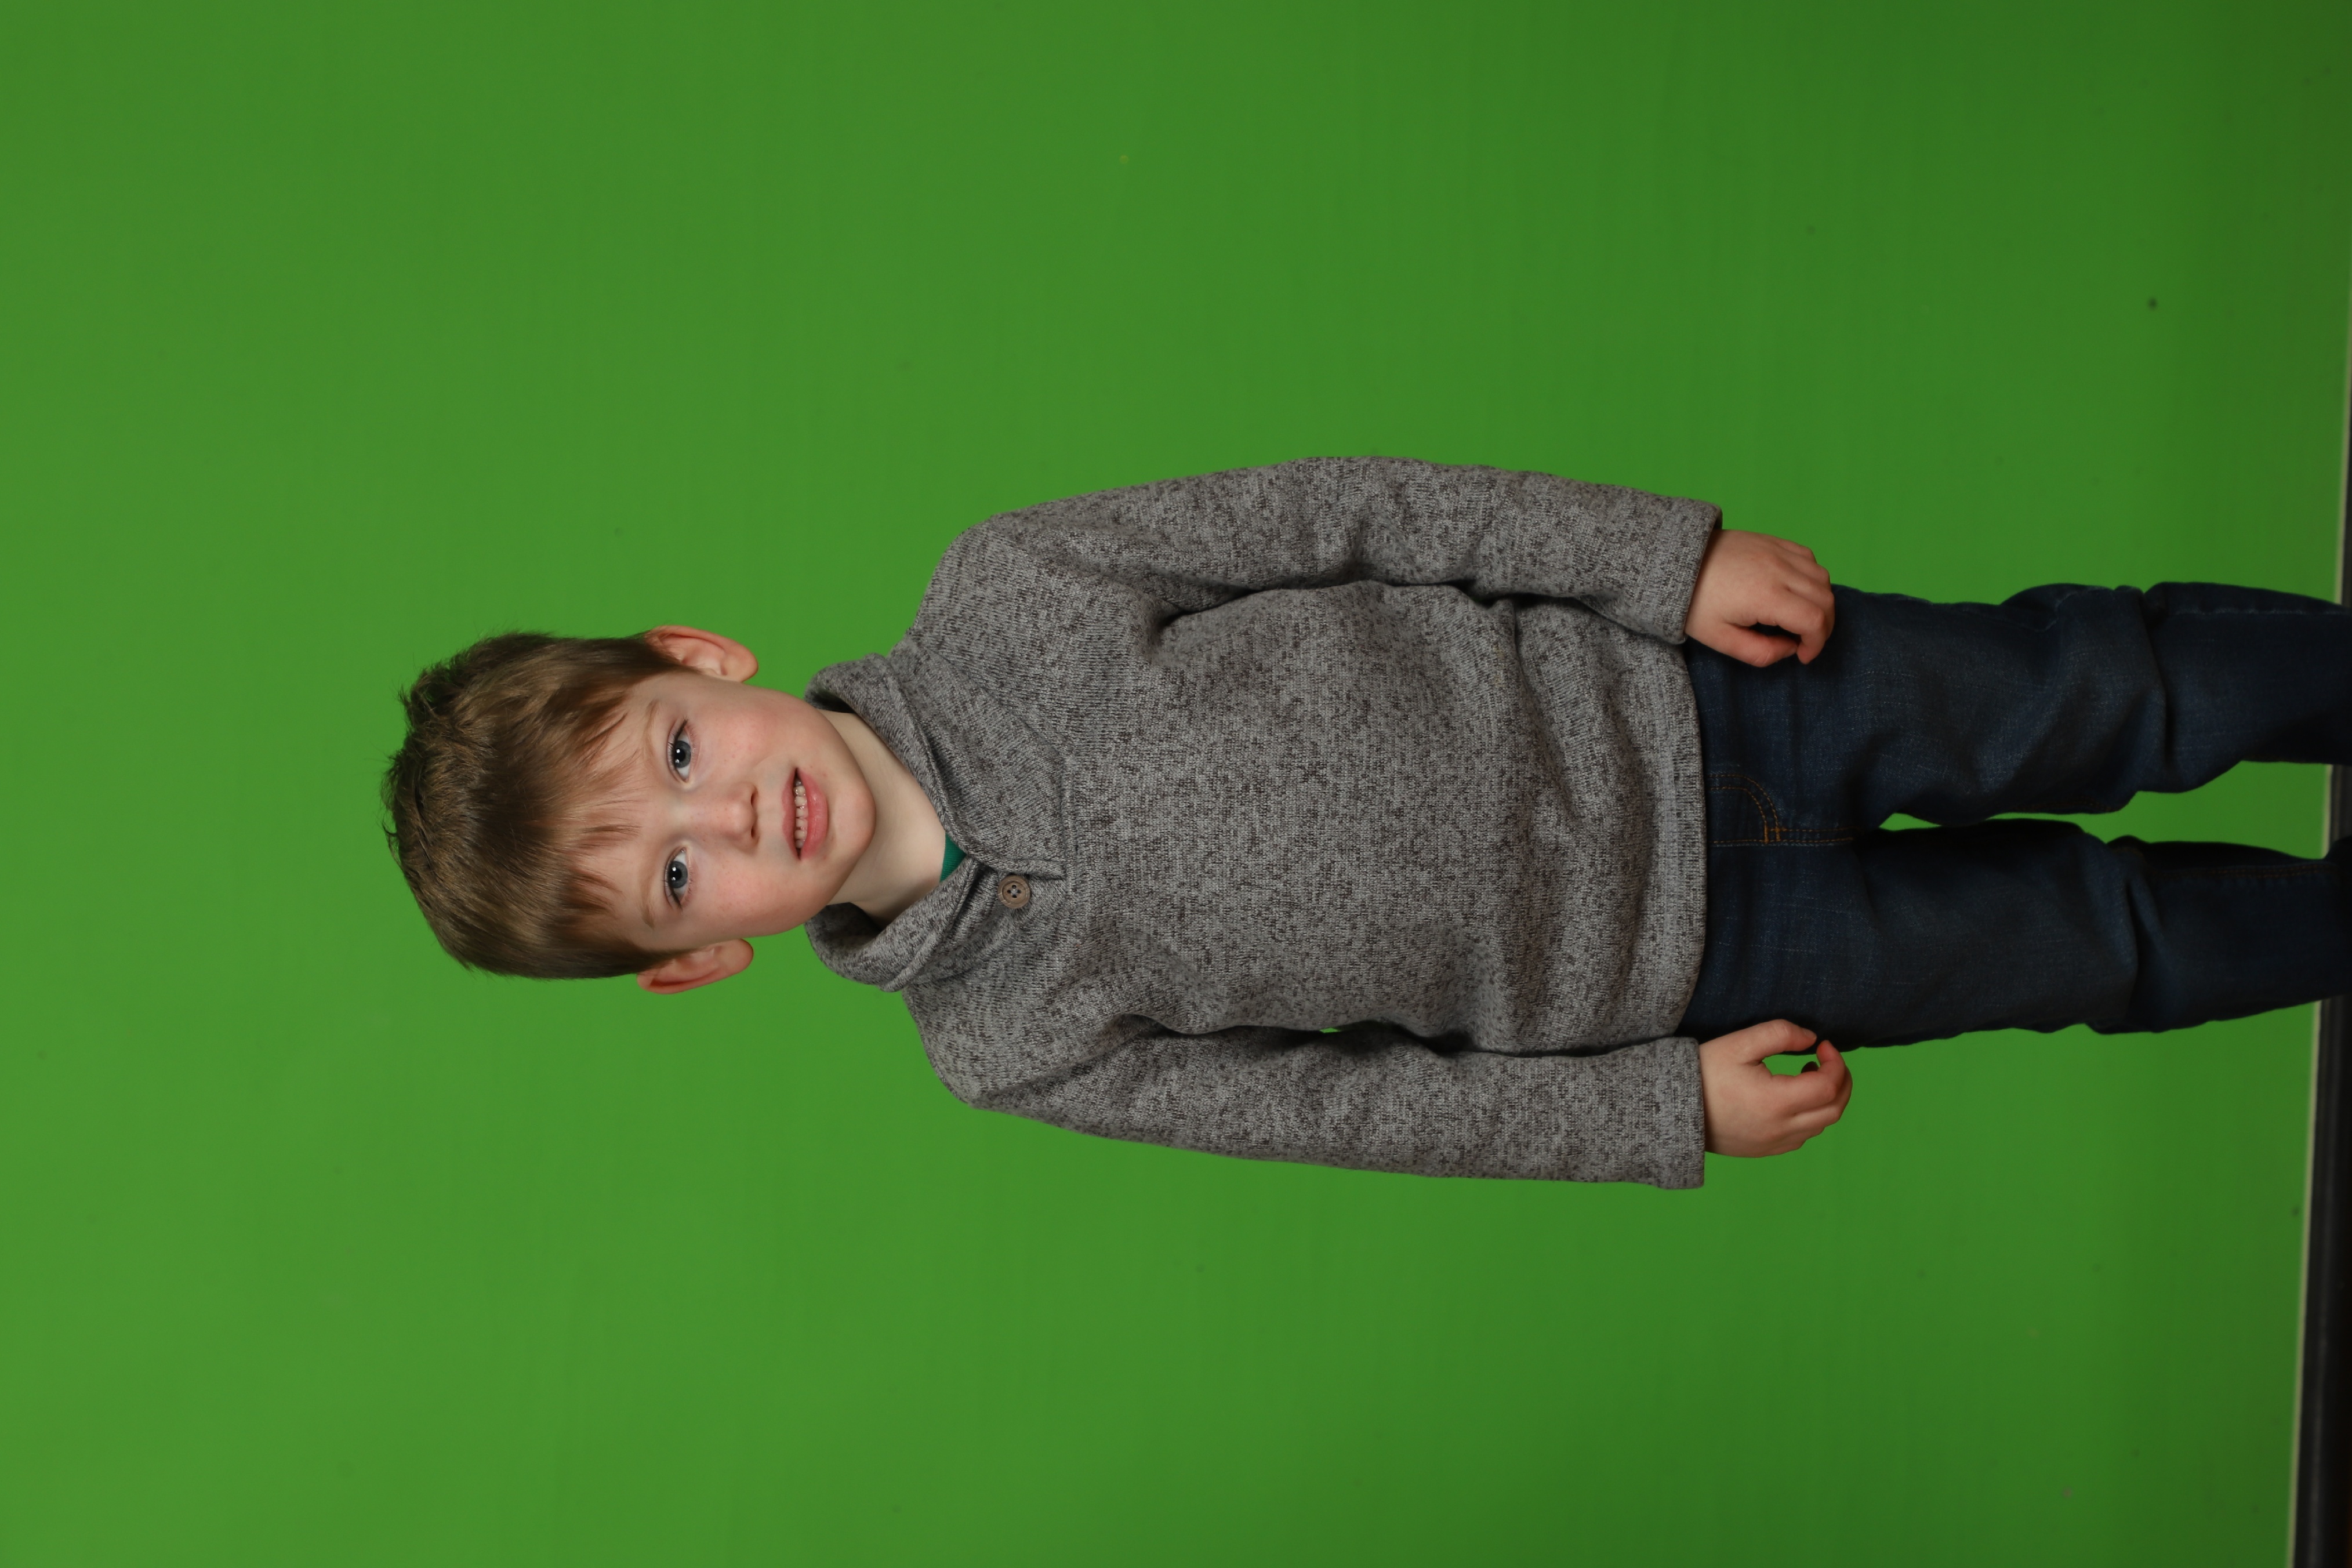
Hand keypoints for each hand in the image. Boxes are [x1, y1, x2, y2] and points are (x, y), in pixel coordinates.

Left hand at [1685, 529, 1834, 665]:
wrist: (1673, 563)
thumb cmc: (1694, 604)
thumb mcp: (1722, 640)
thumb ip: (1761, 653)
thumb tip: (1791, 648)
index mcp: (1766, 596)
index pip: (1815, 620)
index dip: (1817, 643)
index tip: (1803, 655)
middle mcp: (1779, 569)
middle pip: (1826, 599)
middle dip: (1823, 626)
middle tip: (1805, 641)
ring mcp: (1777, 551)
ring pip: (1822, 577)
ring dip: (1820, 601)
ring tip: (1800, 618)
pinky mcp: (1772, 541)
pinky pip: (1808, 557)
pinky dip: (1811, 576)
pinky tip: (1794, 591)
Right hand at [1699, 1020, 1852, 1156]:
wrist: (1671, 1109)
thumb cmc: (1703, 1073)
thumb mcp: (1739, 1043)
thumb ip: (1780, 1033)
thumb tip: (1812, 1039)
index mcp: (1776, 1102)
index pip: (1829, 1085)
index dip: (1835, 1062)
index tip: (1823, 1045)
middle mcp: (1780, 1129)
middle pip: (1834, 1110)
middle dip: (1841, 1081)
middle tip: (1828, 1060)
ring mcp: (1774, 1143)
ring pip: (1821, 1125)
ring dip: (1827, 1100)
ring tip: (1808, 1075)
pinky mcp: (1765, 1150)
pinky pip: (1802, 1137)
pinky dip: (1812, 1117)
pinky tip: (1794, 1099)